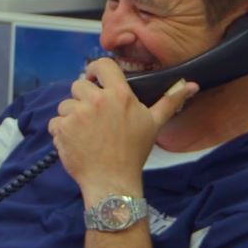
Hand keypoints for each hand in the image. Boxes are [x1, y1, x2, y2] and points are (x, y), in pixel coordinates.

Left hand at [47, 58, 196, 203]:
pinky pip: (55, 122)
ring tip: (85, 134)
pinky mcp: (62, 128)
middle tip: (93, 119)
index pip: (102, 65)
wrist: (113, 182)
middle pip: (78, 85)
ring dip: (71, 117)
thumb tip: (192, 84)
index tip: (94, 79)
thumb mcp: (154, 124)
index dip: (95, 70)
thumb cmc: (134, 153)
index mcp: (119, 95)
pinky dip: (61, 132)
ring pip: (65, 105)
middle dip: (83, 99)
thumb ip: (170, 101)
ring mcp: (77, 114)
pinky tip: (75, 143)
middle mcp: (97, 100)